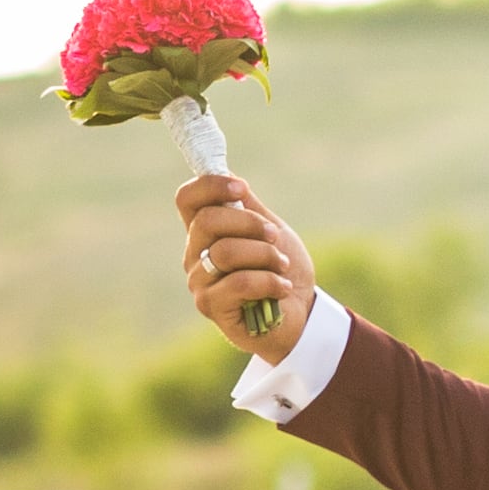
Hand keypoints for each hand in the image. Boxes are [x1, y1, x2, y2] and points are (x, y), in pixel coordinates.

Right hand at [173, 173, 317, 359]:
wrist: (301, 315)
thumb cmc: (283, 270)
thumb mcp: (271, 231)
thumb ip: (249, 207)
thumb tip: (227, 175)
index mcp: (205, 231)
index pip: (186, 199)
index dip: (210, 185)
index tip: (242, 189)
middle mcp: (194, 255)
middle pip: (207, 220)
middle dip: (250, 223)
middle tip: (275, 237)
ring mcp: (199, 282)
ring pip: (225, 252)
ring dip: (265, 255)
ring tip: (282, 266)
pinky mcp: (211, 307)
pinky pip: (240, 283)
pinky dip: (270, 281)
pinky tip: (282, 288)